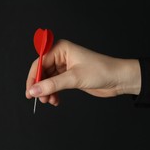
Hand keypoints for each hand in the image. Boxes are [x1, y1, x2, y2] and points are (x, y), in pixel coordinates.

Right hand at [25, 39, 140, 105]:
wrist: (119, 79)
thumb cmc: (101, 71)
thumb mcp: (74, 78)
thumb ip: (52, 85)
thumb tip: (34, 90)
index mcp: (61, 49)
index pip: (39, 62)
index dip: (33, 77)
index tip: (30, 91)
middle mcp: (61, 56)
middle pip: (42, 72)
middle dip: (40, 86)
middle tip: (40, 99)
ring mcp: (65, 67)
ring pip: (48, 80)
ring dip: (47, 92)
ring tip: (50, 101)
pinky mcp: (69, 76)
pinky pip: (55, 85)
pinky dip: (53, 93)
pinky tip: (56, 100)